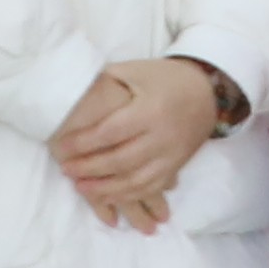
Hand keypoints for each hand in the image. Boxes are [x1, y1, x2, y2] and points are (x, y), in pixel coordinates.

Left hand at [54, 58, 224, 227]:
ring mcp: (171, 155)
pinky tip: (107, 197)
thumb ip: (105, 82)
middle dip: (89, 169)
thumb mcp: (133, 70)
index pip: (110, 132)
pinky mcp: (176, 167)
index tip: (61, 147)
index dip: (83, 143)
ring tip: (81, 187)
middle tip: (66, 169)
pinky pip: (150, 189)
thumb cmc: (163, 78)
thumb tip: (74, 102)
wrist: (207, 91)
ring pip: (135, 182)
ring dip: (105, 189)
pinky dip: (127, 197)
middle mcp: (162, 136)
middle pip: (120, 161)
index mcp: (149, 110)